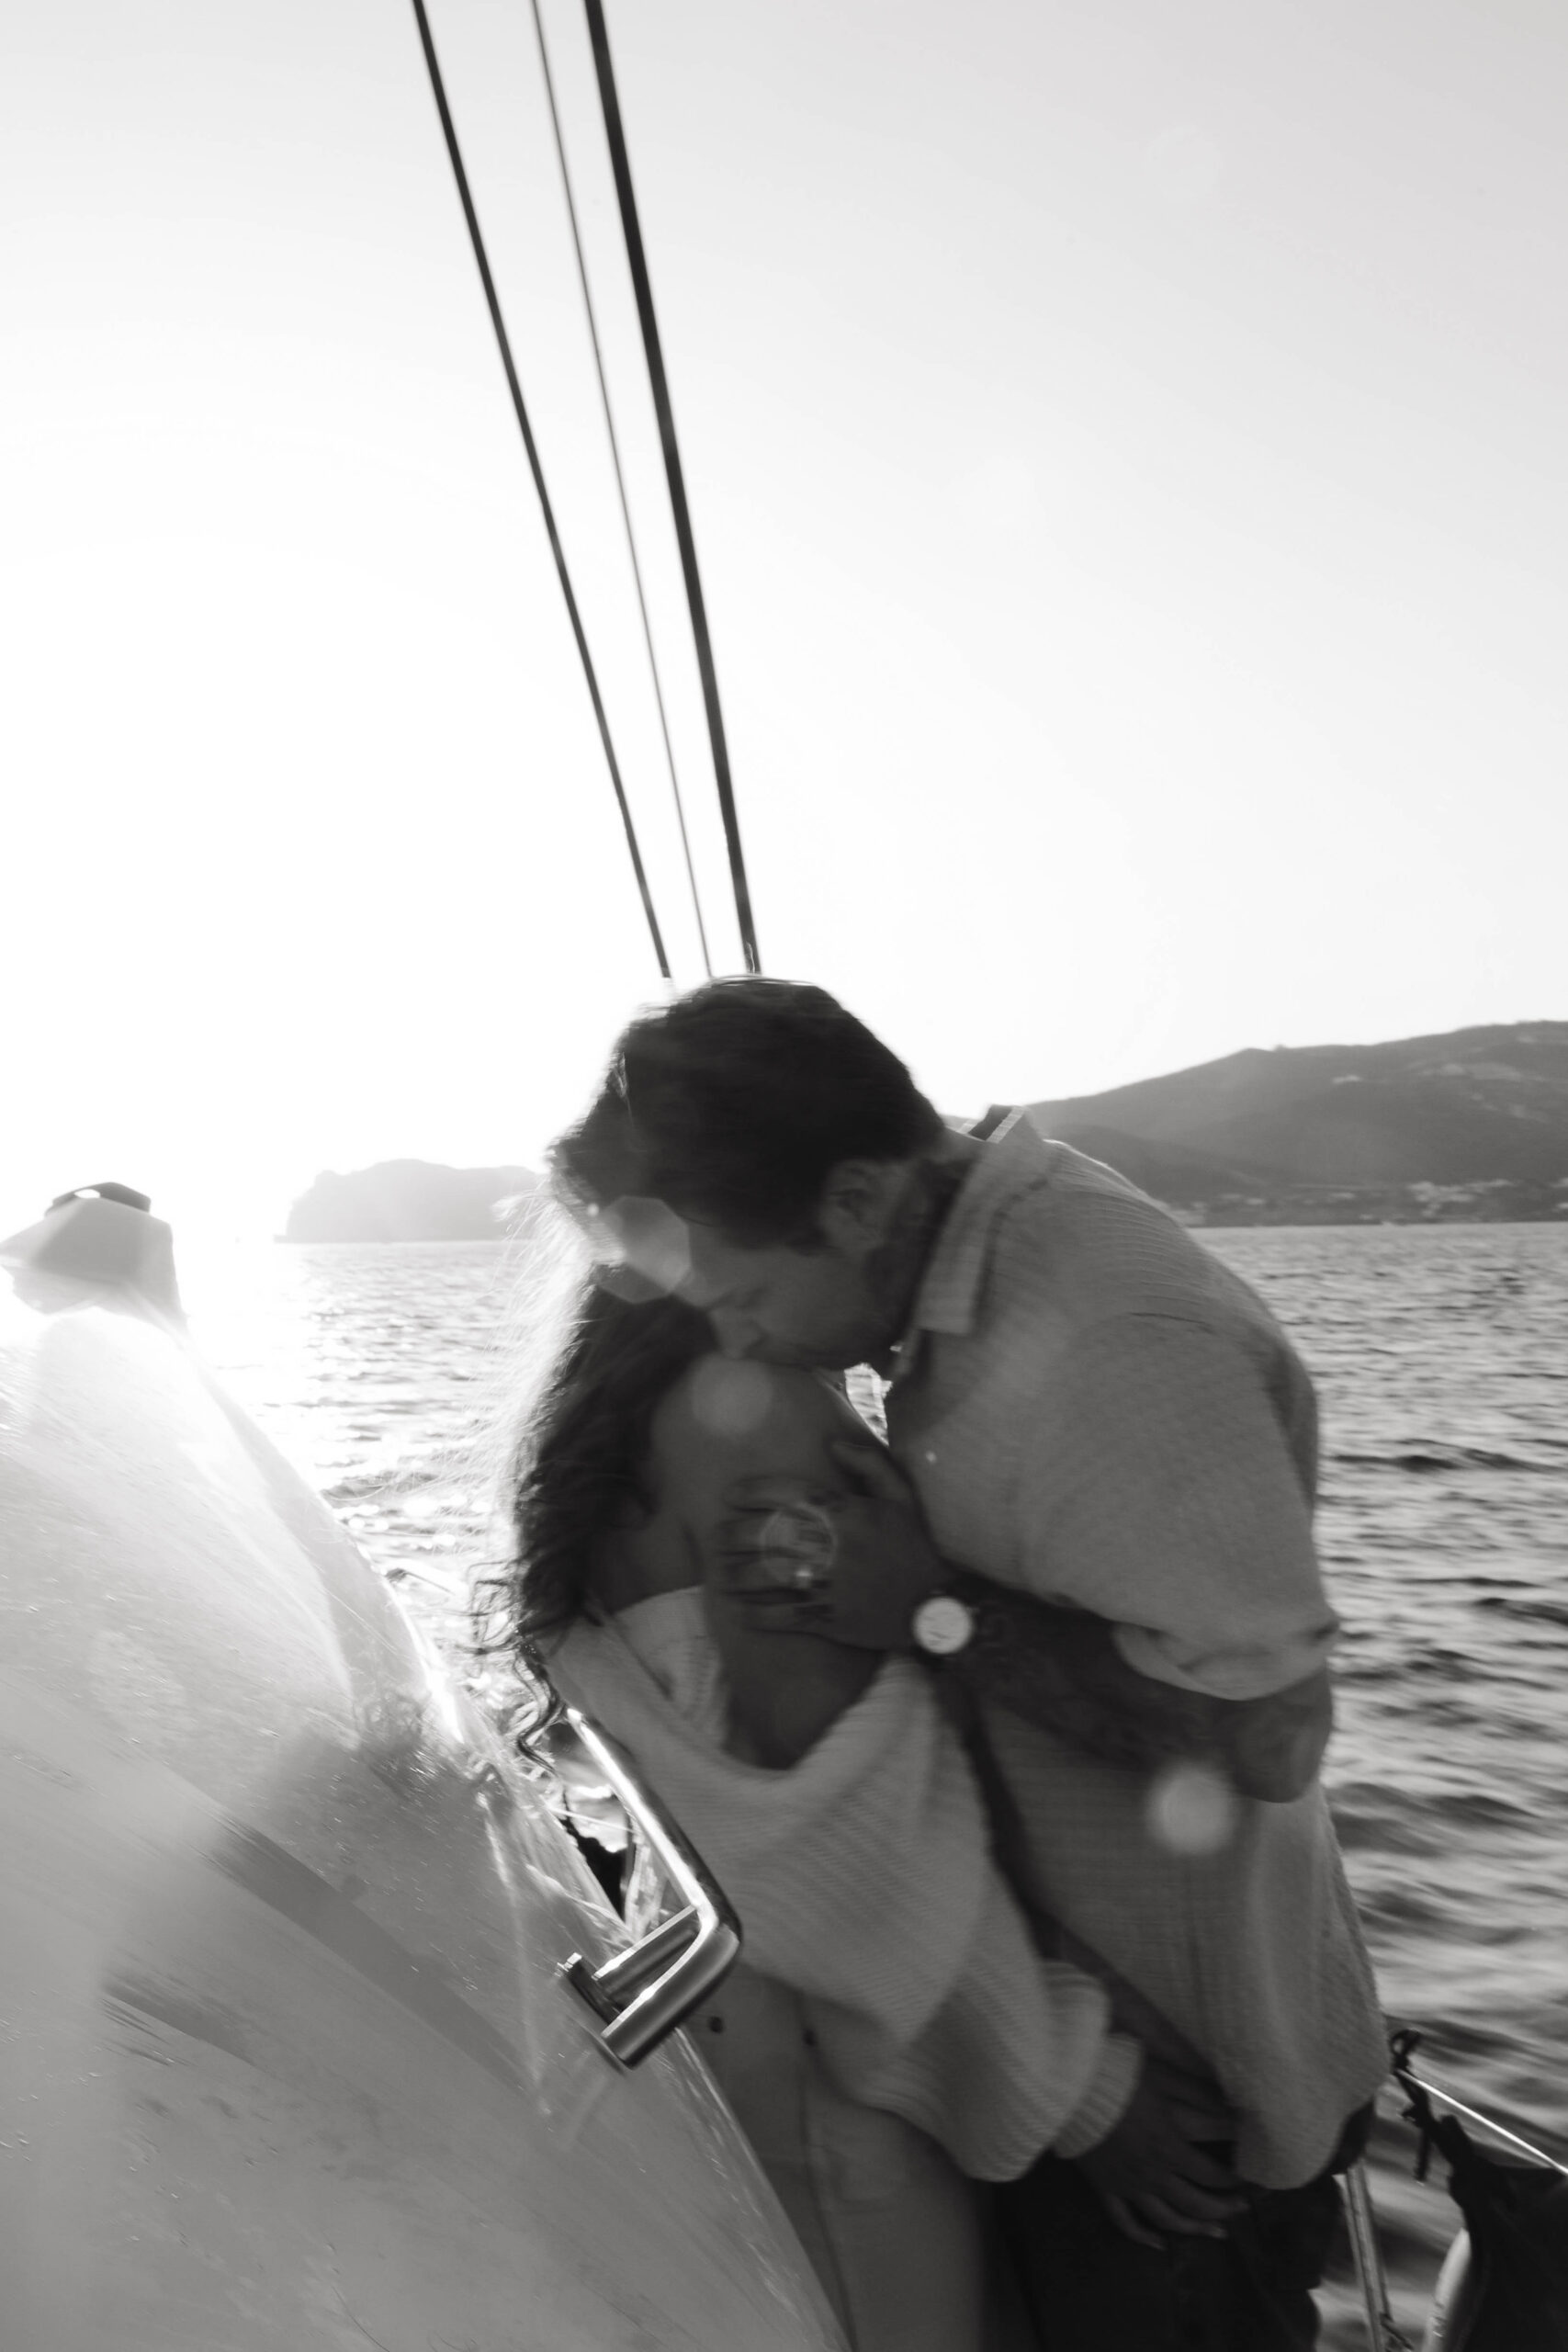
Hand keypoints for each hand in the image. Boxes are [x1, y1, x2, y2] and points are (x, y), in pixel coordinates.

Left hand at [713, 1440, 944, 1650]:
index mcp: (843, 1512)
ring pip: (764, 1577)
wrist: (940, 1602)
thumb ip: (868, 1463)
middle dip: (732, 1535)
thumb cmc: (919, 1544)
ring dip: (736, 1575)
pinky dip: (755, 1614)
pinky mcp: (827, 1619)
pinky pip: (779, 1616)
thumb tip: (832, 1443)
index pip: (784, 1494)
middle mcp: (828, 1546)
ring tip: (723, 1574)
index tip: (730, 1495)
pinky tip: (740, 1611)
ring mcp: (824, 1584)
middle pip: (764, 1535)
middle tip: (716, 1536)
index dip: (751, 1492)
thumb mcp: (902, 1495)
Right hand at [1077, 2057, 1247, 2243]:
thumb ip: (1201, 2094)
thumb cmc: (1121, 2076)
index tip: (1249, 2179)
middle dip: (1224, 2208)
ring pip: (1167, 2220)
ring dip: (1195, 2229)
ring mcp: (1129, 2186)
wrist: (1073, 2087)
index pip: (1212, 2174)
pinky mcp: (1106, 2188)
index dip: (1234, 2180)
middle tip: (1241, 2208)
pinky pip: (1125, 2222)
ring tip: (1216, 2232)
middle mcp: (1153, 2174)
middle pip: (1196, 2203)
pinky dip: (1143, 2237)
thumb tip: (1234, 2106)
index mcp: (1170, 2147)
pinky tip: (1160, 2245)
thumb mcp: (1166, 2078)